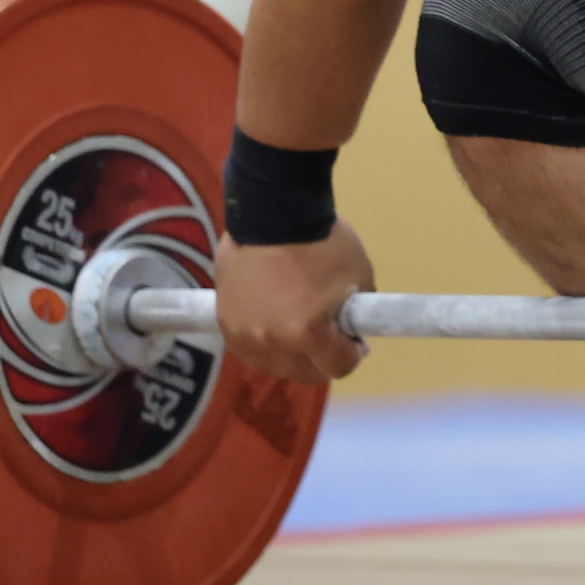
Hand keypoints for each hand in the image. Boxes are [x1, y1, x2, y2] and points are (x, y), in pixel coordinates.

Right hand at [214, 218, 375, 386]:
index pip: (338, 367)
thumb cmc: (322, 240)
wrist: (272, 211)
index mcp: (307, 332)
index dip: (353, 355)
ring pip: (274, 364)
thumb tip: (354, 329)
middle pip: (304, 373)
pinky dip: (265, 342)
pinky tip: (274, 322)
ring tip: (299, 326)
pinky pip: (250, 348)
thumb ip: (356, 312)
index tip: (356, 342)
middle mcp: (272, 341)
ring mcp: (244, 334)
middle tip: (331, 337)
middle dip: (323, 358)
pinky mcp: (225, 322)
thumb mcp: (358, 276)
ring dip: (291, 353)